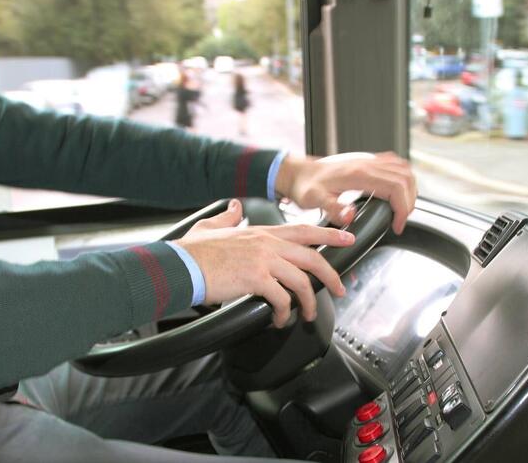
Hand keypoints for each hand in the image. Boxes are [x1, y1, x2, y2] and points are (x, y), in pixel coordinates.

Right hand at [174, 199, 353, 326]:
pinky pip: (281, 298)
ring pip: (301, 281)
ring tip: (305, 315)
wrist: (180, 265)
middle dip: (331, 274)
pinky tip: (278, 320)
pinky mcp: (255, 279)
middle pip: (312, 256)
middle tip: (340, 288)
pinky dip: (284, 313)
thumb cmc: (192, 251)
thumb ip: (228, 216)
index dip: (329, 235)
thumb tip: (235, 207)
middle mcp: (266, 244)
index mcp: (261, 232)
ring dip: (308, 302)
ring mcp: (263, 260)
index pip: (303, 230)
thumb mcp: (210, 226)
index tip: (347, 238)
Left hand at [275, 152, 416, 233]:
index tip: (397, 225)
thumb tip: (350, 217)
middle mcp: (367, 163)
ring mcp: (368, 160)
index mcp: (359, 173)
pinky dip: (402, 179)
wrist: (297, 172)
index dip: (403, 209)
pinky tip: (396, 191)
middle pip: (405, 178)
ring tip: (401, 209)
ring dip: (409, 190)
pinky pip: (395, 165)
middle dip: (409, 203)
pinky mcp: (367, 160)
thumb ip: (332, 209)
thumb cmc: (304, 186)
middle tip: (400, 221)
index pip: (396, 188)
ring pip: (404, 169)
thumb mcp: (314, 200)